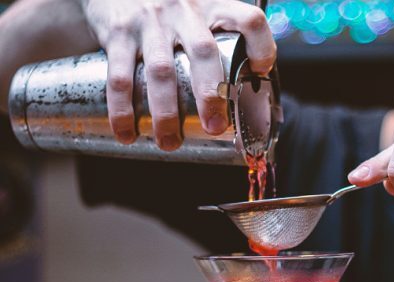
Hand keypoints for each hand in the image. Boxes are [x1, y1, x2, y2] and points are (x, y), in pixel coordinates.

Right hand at [80, 0, 275, 149]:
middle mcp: (185, 11)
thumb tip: (250, 83)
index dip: (262, 47)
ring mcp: (150, 21)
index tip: (260, 72)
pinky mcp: (118, 32)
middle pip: (204, 52)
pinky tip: (127, 133)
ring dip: (166, 114)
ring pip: (161, 72)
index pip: (249, 19)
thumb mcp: (199, 11)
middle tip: (214, 127)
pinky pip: (120, 77)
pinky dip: (122, 111)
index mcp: (213, 7)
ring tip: (169, 142)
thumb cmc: (168, 9)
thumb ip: (220, 39)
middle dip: (211, 96)